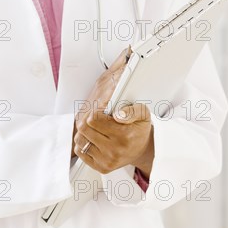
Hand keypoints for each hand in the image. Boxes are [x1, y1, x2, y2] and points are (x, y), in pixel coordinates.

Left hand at [73, 48, 154, 176]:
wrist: (145, 150)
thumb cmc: (140, 126)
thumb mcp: (142, 106)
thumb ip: (130, 83)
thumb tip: (126, 60)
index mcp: (127, 130)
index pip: (95, 116)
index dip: (95, 109)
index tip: (98, 107)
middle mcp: (118, 146)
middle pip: (85, 125)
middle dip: (90, 116)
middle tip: (98, 113)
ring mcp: (108, 159)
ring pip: (82, 137)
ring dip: (86, 129)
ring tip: (98, 125)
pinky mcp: (101, 167)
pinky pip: (82, 150)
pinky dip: (86, 142)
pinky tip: (96, 137)